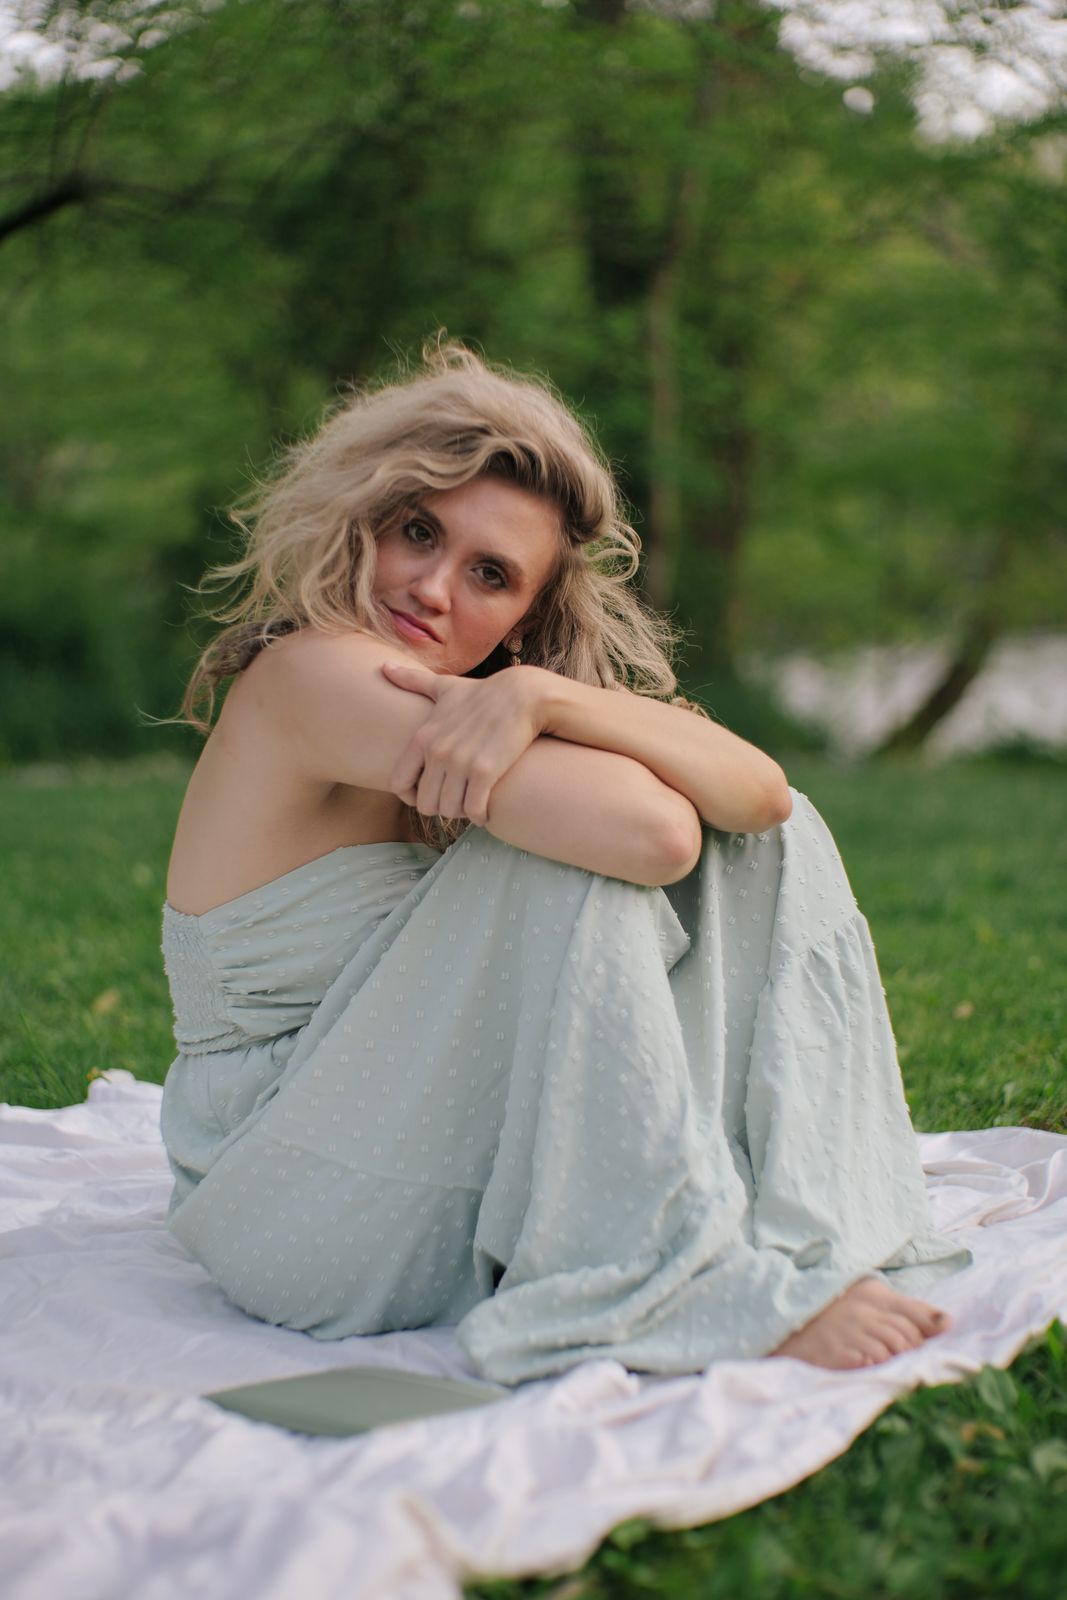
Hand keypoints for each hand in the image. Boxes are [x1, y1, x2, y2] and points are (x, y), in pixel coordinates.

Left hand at [379, 661, 547, 825]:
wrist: (523, 695)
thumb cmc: (483, 693)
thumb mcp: (444, 687)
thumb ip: (412, 681)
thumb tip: (384, 667)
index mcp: (423, 737)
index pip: (398, 784)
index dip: (410, 797)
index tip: (428, 795)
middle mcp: (438, 752)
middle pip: (425, 805)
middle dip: (440, 808)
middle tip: (455, 802)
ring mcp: (461, 763)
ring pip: (449, 811)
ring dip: (461, 813)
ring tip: (471, 804)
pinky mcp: (486, 772)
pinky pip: (473, 811)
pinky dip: (480, 816)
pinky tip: (486, 810)